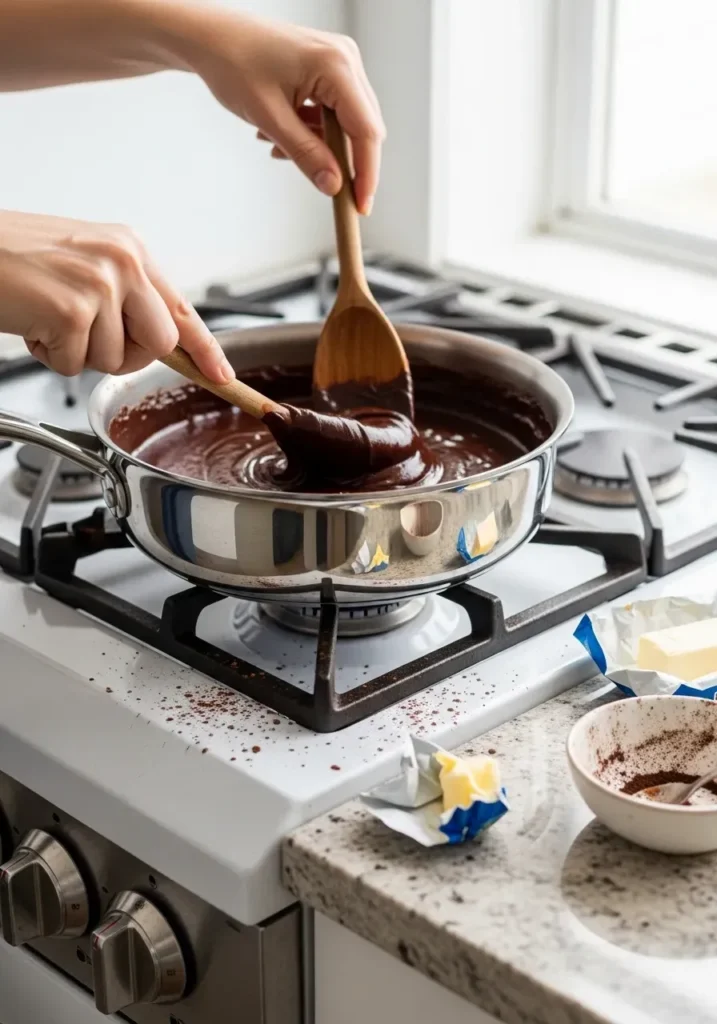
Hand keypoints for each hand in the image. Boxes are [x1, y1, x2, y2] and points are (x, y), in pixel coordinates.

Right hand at [0, 210, 232, 380]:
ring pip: (113, 361)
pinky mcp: (72, 311)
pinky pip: (72, 365)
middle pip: (158, 345)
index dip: (205, 349)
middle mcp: (123, 262)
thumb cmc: (14, 257)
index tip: (222, 375)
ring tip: (47, 317)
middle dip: (125, 357)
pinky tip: (31, 322)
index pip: (181, 308)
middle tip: (85, 337)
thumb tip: (157, 341)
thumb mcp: (84, 264)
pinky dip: (47, 356)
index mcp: (130, 249)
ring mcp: (101, 285)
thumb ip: (124, 295)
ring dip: (76, 354)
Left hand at [176, 11, 384, 214]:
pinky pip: (333, 113)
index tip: (360, 207)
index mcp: (336, 65)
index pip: (366, 130)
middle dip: (343, 162)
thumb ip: (306, 153)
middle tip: (324, 188)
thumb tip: (333, 186)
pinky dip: (313, 132)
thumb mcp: (270, 117)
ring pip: (346, 124)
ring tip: (279, 148)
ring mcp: (338, 62)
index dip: (366, 173)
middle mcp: (345, 59)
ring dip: (321, 147)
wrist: (210, 36)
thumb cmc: (233, 63)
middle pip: (363, 128)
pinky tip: (282, 135)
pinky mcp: (328, 69)